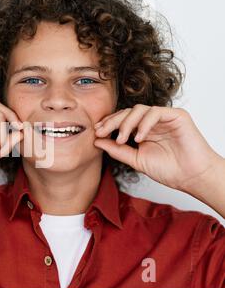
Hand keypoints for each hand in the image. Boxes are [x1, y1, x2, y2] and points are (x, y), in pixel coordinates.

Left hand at [93, 104, 222, 192]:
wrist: (191, 177)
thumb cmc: (168, 170)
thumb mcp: (135, 160)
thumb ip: (117, 150)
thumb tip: (96, 141)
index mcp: (142, 130)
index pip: (122, 120)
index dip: (108, 123)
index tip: (97, 132)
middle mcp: (152, 122)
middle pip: (127, 112)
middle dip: (112, 121)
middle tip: (102, 132)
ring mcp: (164, 117)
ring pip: (139, 110)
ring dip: (126, 123)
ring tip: (122, 139)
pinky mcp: (176, 115)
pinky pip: (155, 112)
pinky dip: (144, 123)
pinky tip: (139, 138)